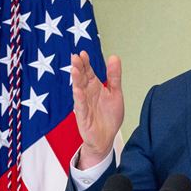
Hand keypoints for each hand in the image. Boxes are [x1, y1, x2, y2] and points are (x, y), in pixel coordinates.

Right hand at [71, 51, 123, 168]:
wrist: (106, 137)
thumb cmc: (109, 116)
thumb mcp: (115, 93)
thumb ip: (114, 76)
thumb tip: (114, 56)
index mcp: (95, 88)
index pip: (88, 72)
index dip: (86, 63)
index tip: (83, 53)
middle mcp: (87, 94)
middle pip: (82, 79)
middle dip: (78, 68)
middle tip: (75, 57)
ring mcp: (84, 105)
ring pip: (78, 90)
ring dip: (76, 80)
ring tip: (74, 69)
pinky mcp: (83, 117)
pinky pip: (80, 106)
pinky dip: (79, 98)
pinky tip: (77, 90)